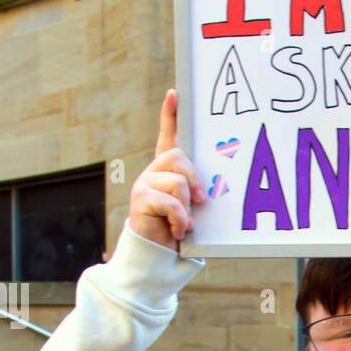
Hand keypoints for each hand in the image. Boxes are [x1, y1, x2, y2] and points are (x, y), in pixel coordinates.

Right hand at [128, 88, 206, 249]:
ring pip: (177, 181)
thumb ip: (197, 192)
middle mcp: (153, 172)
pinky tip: (178, 230)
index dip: (170, 115)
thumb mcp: (192, 208)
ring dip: (187, 206)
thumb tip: (209, 190)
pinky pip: (170, 201)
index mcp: (167, 171)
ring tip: (185, 223)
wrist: (158, 257)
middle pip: (177, 156)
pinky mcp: (140, 199)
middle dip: (194, 179)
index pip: (168, 137)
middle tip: (200, 202)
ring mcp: (144, 184)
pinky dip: (180, 218)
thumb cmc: (180, 232)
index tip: (175, 93)